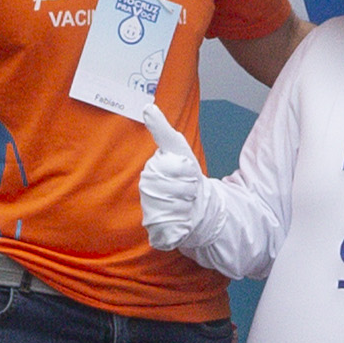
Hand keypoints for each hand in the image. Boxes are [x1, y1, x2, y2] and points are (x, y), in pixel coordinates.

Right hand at [136, 111, 207, 252]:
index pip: (167, 170)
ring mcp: (150, 216)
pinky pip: (170, 232)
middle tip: (189, 190)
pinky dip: (182, 228)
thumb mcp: (177, 148)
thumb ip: (162, 129)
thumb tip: (148, 107)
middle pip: (171, 191)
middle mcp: (145, 196)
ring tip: (187, 204)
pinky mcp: (158, 235)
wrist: (198, 206)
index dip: (185, 171)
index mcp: (149, 174)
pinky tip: (184, 222)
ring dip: (188, 207)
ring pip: (173, 211)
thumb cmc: (186, 175)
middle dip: (188, 189)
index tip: (189, 172)